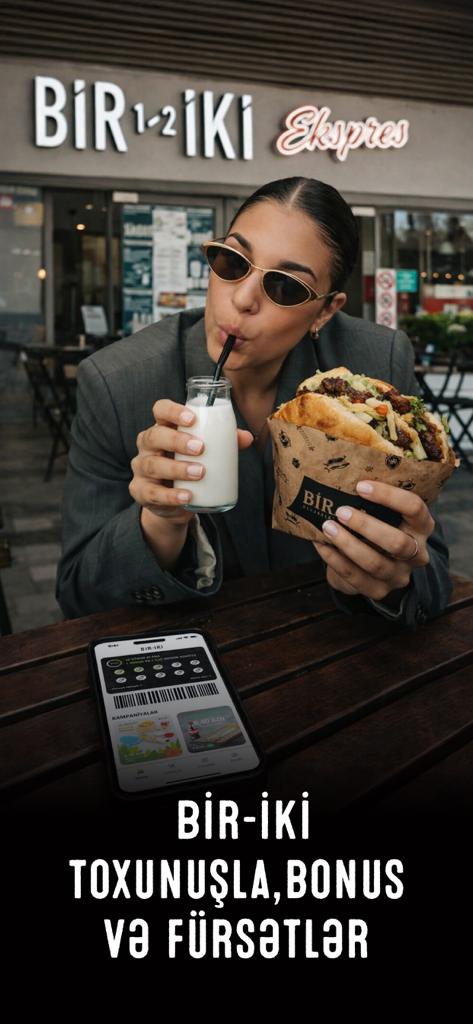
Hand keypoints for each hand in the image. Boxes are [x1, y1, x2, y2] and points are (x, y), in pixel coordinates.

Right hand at [129, 399, 252, 524]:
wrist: (173, 502)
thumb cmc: (189, 466)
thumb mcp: (205, 453)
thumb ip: (223, 443)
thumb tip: (246, 438)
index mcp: (163, 428)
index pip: (160, 410)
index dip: (172, 411)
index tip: (192, 419)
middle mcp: (148, 445)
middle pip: (155, 436)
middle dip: (177, 441)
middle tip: (201, 448)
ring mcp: (141, 468)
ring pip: (154, 464)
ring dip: (177, 468)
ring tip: (200, 472)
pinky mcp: (141, 491)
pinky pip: (153, 493)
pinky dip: (171, 496)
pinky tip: (187, 496)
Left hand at [313, 480, 433, 601]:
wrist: (378, 569)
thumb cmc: (379, 529)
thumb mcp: (386, 516)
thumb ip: (374, 503)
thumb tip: (342, 480)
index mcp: (422, 527)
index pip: (415, 508)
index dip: (388, 496)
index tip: (360, 486)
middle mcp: (417, 554)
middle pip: (397, 542)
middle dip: (365, 526)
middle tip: (341, 511)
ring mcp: (398, 576)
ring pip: (374, 563)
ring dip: (347, 544)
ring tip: (327, 527)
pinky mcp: (379, 591)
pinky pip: (354, 577)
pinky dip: (334, 559)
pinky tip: (321, 545)